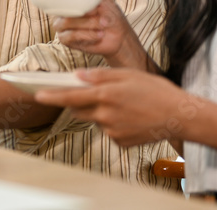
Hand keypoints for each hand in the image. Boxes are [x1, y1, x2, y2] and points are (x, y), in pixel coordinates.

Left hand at [34, 68, 191, 145]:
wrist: (179, 116)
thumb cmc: (155, 90)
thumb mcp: (128, 74)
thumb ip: (101, 75)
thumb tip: (78, 76)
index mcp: (106, 95)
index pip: (70, 96)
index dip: (52, 95)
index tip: (37, 94)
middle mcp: (105, 115)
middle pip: (79, 110)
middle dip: (79, 102)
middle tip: (96, 94)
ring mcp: (112, 130)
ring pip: (94, 119)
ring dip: (99, 112)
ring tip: (124, 104)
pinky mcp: (120, 141)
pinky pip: (108, 131)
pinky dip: (113, 123)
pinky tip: (131, 117)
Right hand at [52, 0, 147, 68]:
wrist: (119, 36)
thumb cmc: (111, 15)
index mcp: (69, 1)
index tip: (91, 4)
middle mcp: (62, 13)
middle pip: (63, 9)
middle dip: (83, 13)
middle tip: (100, 13)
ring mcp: (63, 28)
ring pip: (65, 23)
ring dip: (87, 24)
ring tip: (103, 24)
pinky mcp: (68, 41)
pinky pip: (70, 36)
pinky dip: (87, 35)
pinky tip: (99, 34)